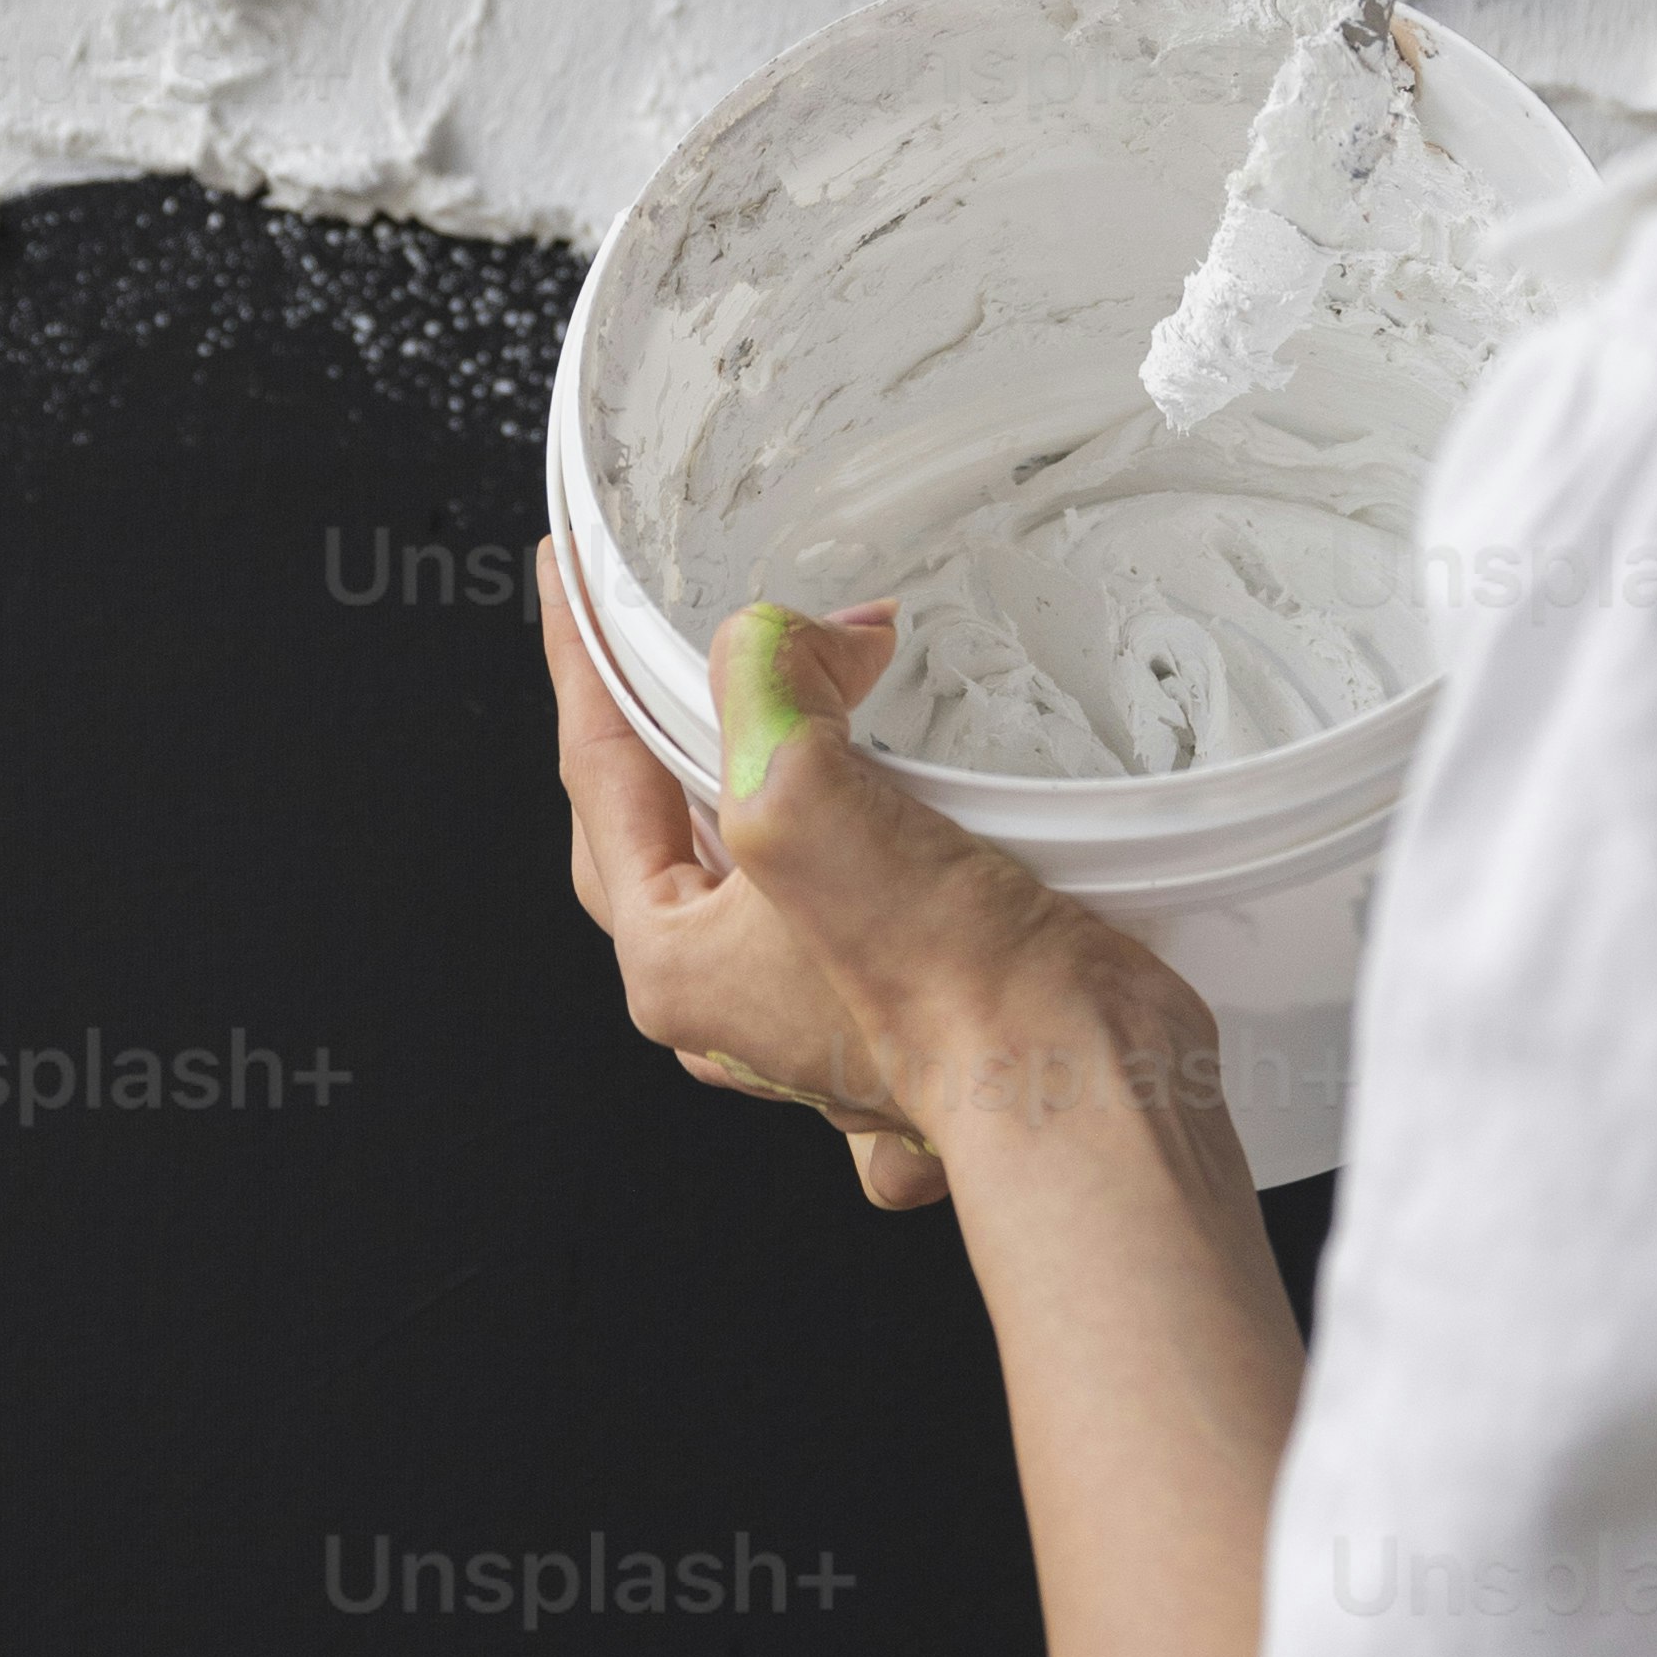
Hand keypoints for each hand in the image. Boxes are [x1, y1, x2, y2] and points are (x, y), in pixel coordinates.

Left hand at [539, 555, 1207, 1213]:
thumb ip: (762, 688)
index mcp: (674, 959)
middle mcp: (730, 997)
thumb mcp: (810, 802)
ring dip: (770, 755)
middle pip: (658, 819)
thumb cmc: (955, 986)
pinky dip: (853, 805)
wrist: (1088, 1082)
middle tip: (651, 629)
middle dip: (659, 714)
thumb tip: (785, 639)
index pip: (600, 771)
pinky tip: (884, 763)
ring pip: (754, 847)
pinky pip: (846, 876)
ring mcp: (814, 1002)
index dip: (581, 656)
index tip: (567, 574)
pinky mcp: (899, 989)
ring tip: (786, 676)